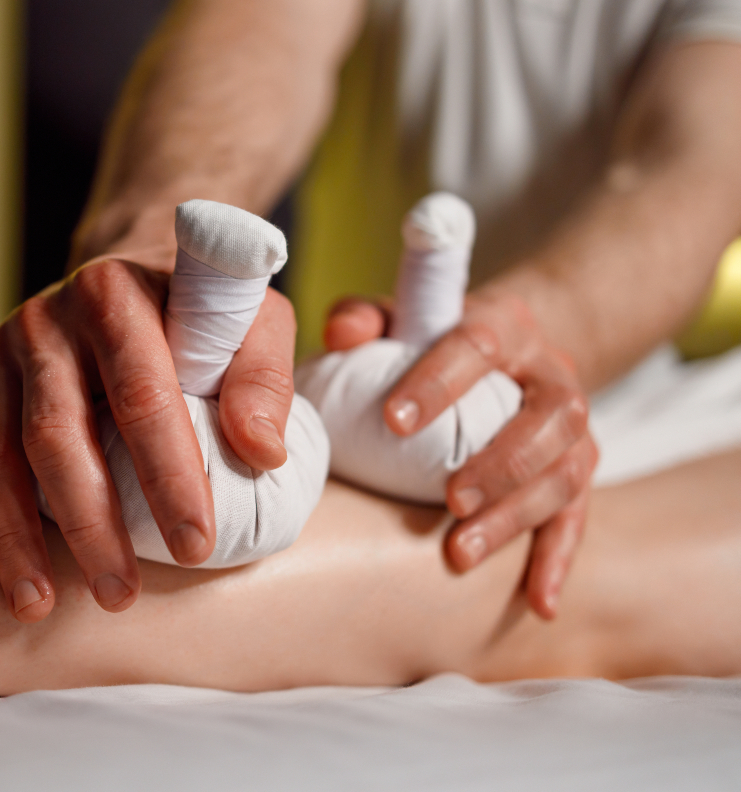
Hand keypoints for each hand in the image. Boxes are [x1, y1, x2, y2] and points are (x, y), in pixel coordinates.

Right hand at [0, 258, 296, 622]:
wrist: (123, 273)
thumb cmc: (196, 311)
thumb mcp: (250, 318)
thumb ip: (261, 376)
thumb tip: (261, 454)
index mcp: (115, 298)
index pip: (142, 394)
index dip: (168, 473)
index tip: (194, 544)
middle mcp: (47, 324)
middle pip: (57, 435)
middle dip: (86, 523)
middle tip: (119, 595)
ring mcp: (1, 354)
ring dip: (12, 534)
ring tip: (36, 604)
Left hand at [325, 293, 597, 619]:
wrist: (513, 349)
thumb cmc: (436, 338)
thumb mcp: (401, 317)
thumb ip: (366, 319)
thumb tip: (338, 334)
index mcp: (506, 326)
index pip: (479, 346)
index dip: (439, 382)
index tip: (393, 422)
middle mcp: (552, 374)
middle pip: (546, 418)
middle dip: (500, 463)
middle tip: (449, 500)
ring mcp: (575, 426)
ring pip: (566, 473)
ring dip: (516, 517)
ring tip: (460, 552)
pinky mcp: (581, 470)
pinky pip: (579, 516)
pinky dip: (558, 560)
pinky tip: (539, 604)